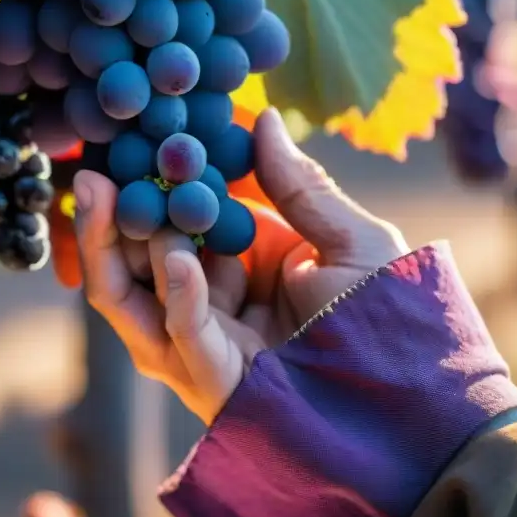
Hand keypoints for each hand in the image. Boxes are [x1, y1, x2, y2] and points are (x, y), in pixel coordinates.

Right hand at [74, 108, 408, 423]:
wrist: (421, 398)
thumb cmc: (390, 316)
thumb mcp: (349, 239)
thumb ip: (298, 185)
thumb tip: (260, 118)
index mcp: (243, 267)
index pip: (179, 223)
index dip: (151, 187)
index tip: (130, 145)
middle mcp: (216, 306)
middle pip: (141, 266)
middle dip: (111, 222)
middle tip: (94, 173)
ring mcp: (210, 348)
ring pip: (139, 305)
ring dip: (118, 254)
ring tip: (106, 198)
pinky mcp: (220, 385)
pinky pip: (185, 342)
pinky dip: (177, 300)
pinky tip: (176, 259)